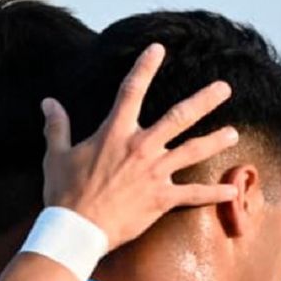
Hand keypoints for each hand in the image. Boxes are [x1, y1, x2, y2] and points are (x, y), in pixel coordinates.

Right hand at [41, 43, 238, 251]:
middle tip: (224, 89)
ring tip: (233, 133)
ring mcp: (154, 173)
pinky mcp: (160, 200)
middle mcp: (140, 148)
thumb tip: (48, 102)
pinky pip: (193, 195)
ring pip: (193, 151)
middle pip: (179, 116)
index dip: (145, 67)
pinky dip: (213, 195)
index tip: (158, 50)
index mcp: (115, 133)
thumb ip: (57, 126)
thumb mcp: (56, 156)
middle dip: (204, 100)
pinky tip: (231, 193)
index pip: (132, 90)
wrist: (76, 229)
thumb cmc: (64, 194)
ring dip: (215, 140)